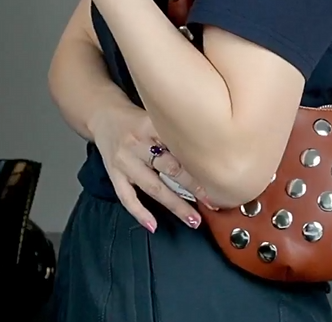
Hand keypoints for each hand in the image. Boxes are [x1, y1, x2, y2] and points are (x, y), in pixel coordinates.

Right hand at [90, 100, 209, 231]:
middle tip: (213, 200)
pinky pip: (127, 197)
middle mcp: (138, 144)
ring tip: (193, 219)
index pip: (179, 145)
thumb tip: (212, 144)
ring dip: (175, 205)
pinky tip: (153, 225)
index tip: (218, 174)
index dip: (200, 161)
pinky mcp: (114, 175)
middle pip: (170, 167)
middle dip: (193, 186)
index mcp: (152, 125)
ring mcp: (124, 162)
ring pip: (153, 187)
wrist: (104, 116)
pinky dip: (140, 213)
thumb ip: (177, 129)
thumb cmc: (138, 118)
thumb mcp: (157, 115)